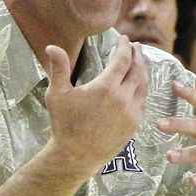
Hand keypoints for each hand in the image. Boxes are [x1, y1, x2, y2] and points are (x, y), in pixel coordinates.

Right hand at [44, 35, 147, 174]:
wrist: (76, 156)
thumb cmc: (64, 124)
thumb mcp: (57, 95)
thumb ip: (58, 68)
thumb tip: (51, 46)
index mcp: (105, 87)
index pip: (122, 59)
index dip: (125, 47)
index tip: (124, 39)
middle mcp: (123, 98)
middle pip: (138, 70)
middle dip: (137, 55)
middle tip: (134, 46)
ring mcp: (131, 113)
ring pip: (144, 85)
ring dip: (143, 71)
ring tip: (139, 62)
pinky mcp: (134, 125)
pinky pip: (143, 101)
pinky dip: (142, 89)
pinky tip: (138, 85)